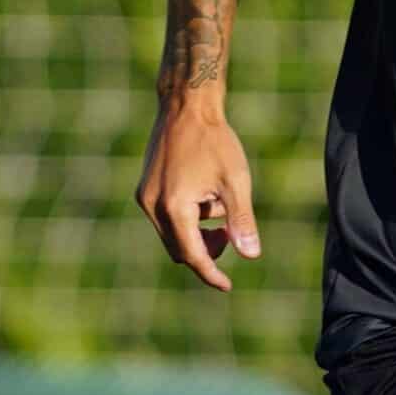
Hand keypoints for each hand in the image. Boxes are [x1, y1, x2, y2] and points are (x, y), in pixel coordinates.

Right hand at [135, 102, 261, 291]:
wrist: (186, 107)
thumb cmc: (215, 141)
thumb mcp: (236, 182)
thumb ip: (241, 221)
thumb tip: (251, 256)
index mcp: (174, 208)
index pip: (193, 255)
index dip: (210, 274)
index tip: (226, 287)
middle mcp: (151, 205)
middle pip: (179, 249)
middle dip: (205, 251)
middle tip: (229, 236)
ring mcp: (145, 196)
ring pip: (172, 234)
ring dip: (197, 233)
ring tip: (220, 204)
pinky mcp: (145, 188)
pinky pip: (165, 218)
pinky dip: (187, 218)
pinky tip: (206, 196)